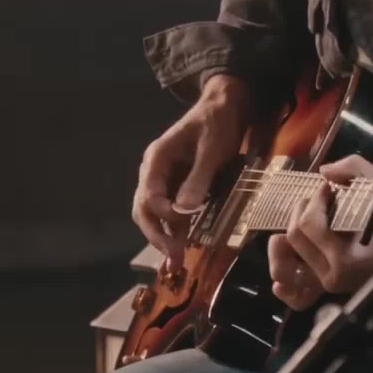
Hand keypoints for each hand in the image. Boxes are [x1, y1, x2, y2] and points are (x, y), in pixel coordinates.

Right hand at [132, 75, 252, 261]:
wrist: (227, 107)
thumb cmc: (218, 123)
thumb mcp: (212, 149)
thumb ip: (199, 178)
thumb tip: (184, 210)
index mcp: (156, 159)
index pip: (149, 194)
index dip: (162, 214)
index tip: (181, 225)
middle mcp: (155, 173)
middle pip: (145, 209)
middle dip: (157, 235)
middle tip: (173, 260)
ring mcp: (166, 181)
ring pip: (156, 215)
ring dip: (164, 239)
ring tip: (175, 265)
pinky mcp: (179, 188)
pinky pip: (172, 213)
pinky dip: (175, 231)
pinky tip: (183, 249)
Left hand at [268, 154, 372, 308]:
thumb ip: (353, 170)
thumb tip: (325, 171)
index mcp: (344, 259)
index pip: (308, 223)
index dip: (315, 198)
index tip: (330, 189)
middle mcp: (332, 277)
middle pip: (293, 238)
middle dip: (301, 210)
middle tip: (319, 199)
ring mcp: (329, 287)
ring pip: (285, 265)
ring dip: (284, 240)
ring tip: (302, 222)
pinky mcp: (330, 291)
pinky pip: (297, 295)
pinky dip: (286, 285)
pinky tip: (284, 271)